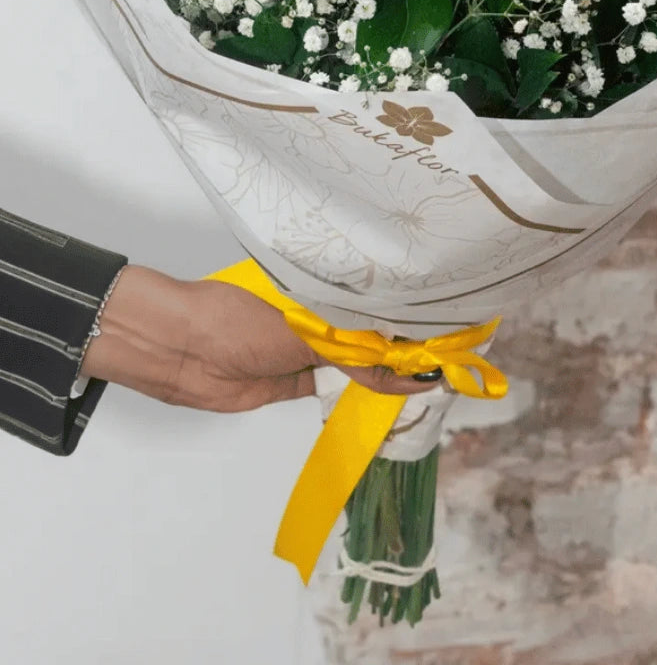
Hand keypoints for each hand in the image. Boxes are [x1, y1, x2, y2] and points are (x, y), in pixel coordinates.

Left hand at [82, 266, 438, 411]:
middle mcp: (317, 316)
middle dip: (407, 346)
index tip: (451, 330)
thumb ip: (358, 356)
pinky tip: (397, 388)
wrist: (180, 350)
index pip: (379, 303)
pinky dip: (364, 388)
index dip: (413, 319)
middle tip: (453, 356)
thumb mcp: (306, 334)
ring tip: (434, 372)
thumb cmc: (236, 321)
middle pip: (373, 334)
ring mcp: (305, 348)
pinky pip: (336, 383)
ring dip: (389, 370)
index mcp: (320, 289)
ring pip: (358, 361)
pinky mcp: (293, 379)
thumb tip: (407, 370)